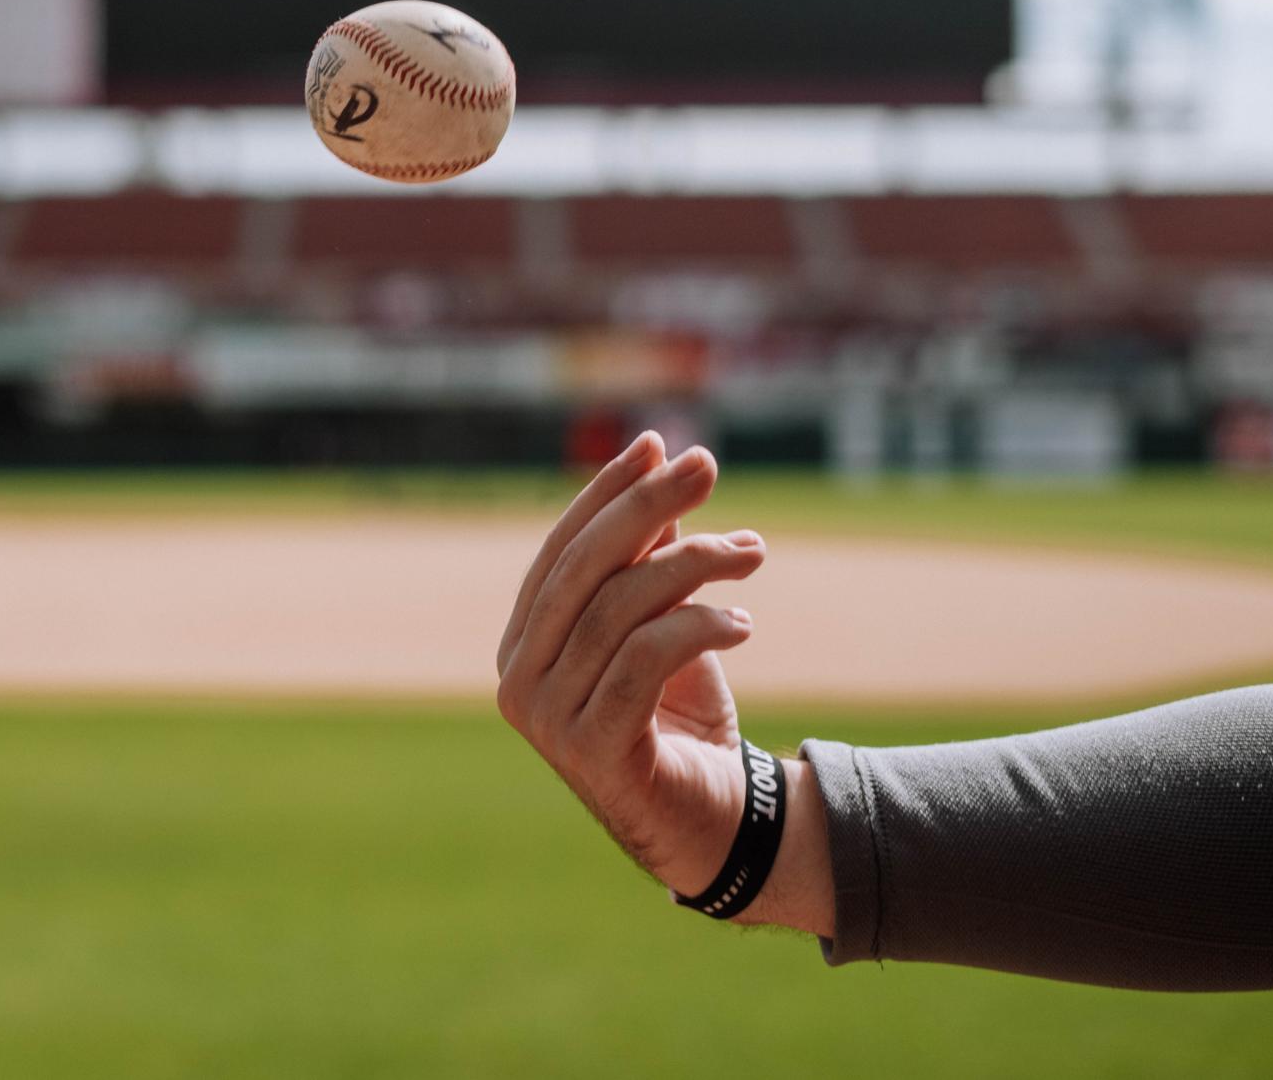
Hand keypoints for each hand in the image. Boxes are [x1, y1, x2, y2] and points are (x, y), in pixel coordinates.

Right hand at [494, 432, 767, 900]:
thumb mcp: (666, 623)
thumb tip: (658, 464)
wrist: (716, 828)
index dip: (605, 494)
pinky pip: (643, 661)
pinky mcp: (593, 751)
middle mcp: (520, 679)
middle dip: (646, 507)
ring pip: (620, 610)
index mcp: (523, 645)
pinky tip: (744, 622)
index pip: (560, 551)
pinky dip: (697, 628)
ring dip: (694, 566)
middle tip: (706, 465)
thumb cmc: (684, 720)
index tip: (657, 444)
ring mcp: (549, 720)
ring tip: (752, 555)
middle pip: (583, 569)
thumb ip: (650, 558)